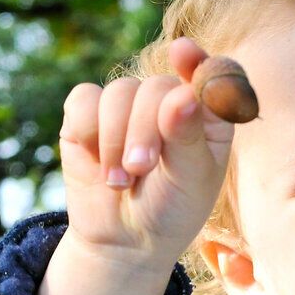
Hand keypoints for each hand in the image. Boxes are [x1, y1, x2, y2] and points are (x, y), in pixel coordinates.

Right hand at [55, 36, 241, 272]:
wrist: (124, 240)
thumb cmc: (171, 209)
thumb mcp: (190, 180)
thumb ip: (188, 136)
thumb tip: (183, 94)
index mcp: (206, 112)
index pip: (210, 73)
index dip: (198, 63)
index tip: (183, 55)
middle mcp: (168, 99)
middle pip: (155, 86)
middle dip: (144, 130)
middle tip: (140, 168)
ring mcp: (127, 104)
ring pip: (118, 93)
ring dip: (114, 139)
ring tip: (121, 181)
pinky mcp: (89, 114)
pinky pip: (83, 100)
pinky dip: (88, 131)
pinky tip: (97, 161)